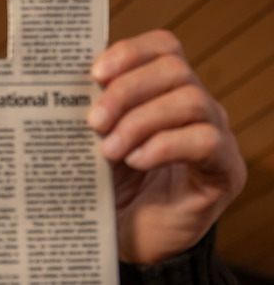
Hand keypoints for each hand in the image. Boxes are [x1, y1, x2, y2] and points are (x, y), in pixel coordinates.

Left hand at [88, 30, 245, 263]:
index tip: (94, 74)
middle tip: (94, 121)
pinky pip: (205, 141)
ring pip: (191, 101)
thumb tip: (61, 80)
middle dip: (127, 90)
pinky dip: (164, 146)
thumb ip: (90, 107)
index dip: (130, 52)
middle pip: (175, 69)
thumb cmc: (112, 182)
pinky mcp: (224, 170)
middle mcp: (197, 105)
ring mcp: (215, 135)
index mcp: (166, 89)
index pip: (164, 47)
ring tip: (110, 149)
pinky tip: (136, 160)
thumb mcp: (95, 138)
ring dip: (141, 121)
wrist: (130, 237)